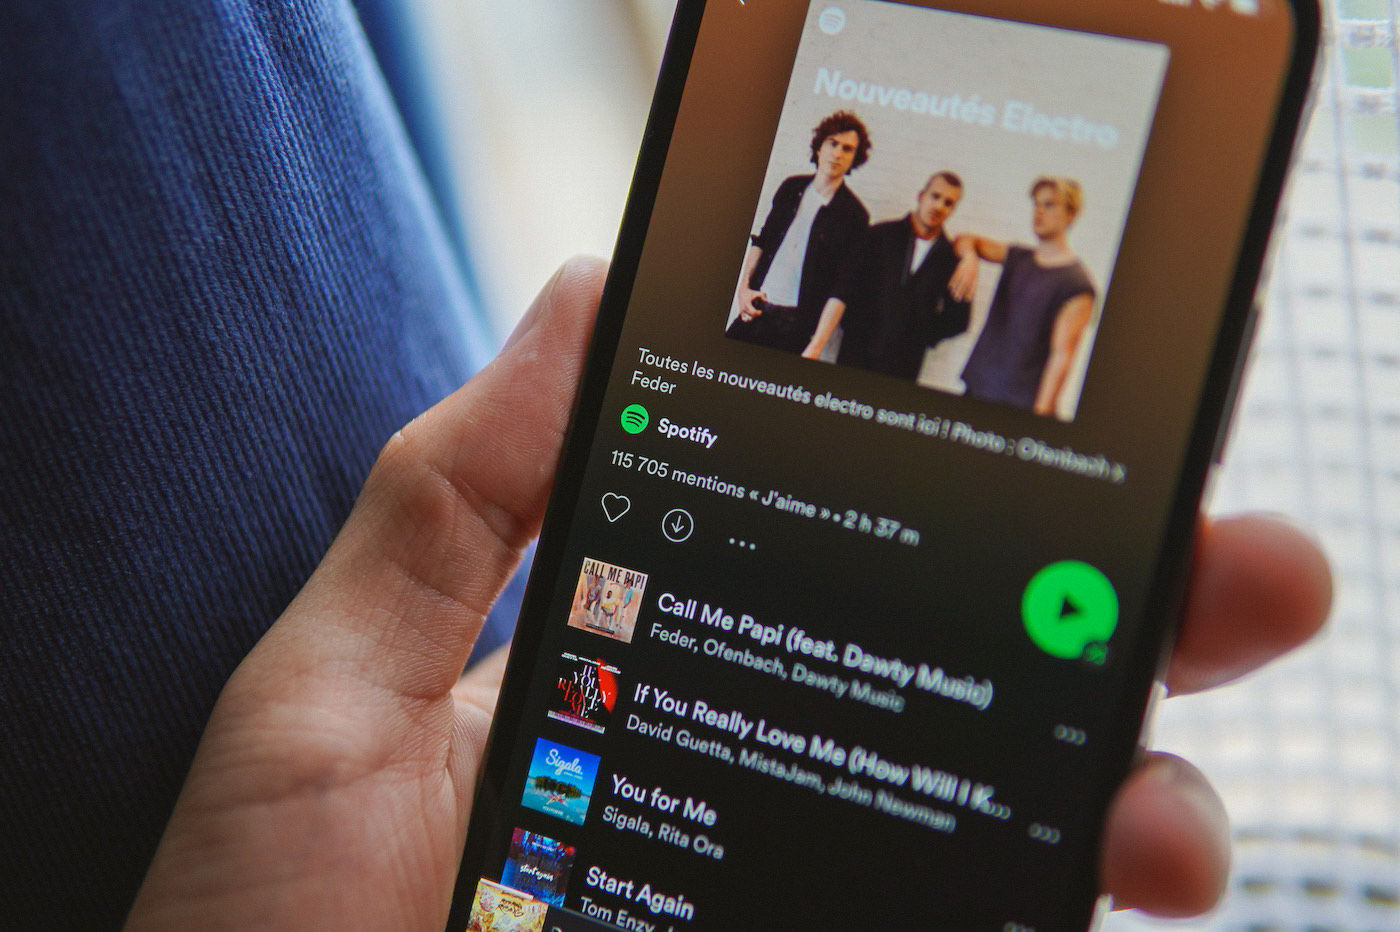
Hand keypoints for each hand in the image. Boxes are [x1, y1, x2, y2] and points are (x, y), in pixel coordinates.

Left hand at [127, 259, 1330, 927]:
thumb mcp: (328, 692)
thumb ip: (455, 498)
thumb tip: (586, 290)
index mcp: (648, 671)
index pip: (840, 563)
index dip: (970, 506)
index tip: (1079, 442)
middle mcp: (743, 782)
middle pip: (960, 689)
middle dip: (1120, 629)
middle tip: (1242, 574)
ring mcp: (788, 896)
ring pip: (999, 843)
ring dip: (1129, 810)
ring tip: (1169, 815)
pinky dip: (1048, 923)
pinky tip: (1107, 894)